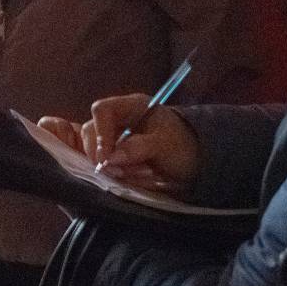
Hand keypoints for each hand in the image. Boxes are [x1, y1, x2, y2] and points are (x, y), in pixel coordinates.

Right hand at [82, 93, 202, 194]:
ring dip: (109, 166)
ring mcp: (115, 138)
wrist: (195, 163)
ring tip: (127, 175)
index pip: (102, 110)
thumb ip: (138, 148)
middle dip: (100, 153)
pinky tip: (127, 178)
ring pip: (95, 150)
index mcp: (132, 106)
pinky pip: (103, 163)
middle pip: (91, 129)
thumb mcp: (165, 145)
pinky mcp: (116, 155)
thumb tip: (111, 158)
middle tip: (115, 172)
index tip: (105, 157)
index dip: (99, 132)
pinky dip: (113, 173)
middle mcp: (120, 119)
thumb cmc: (183, 146)